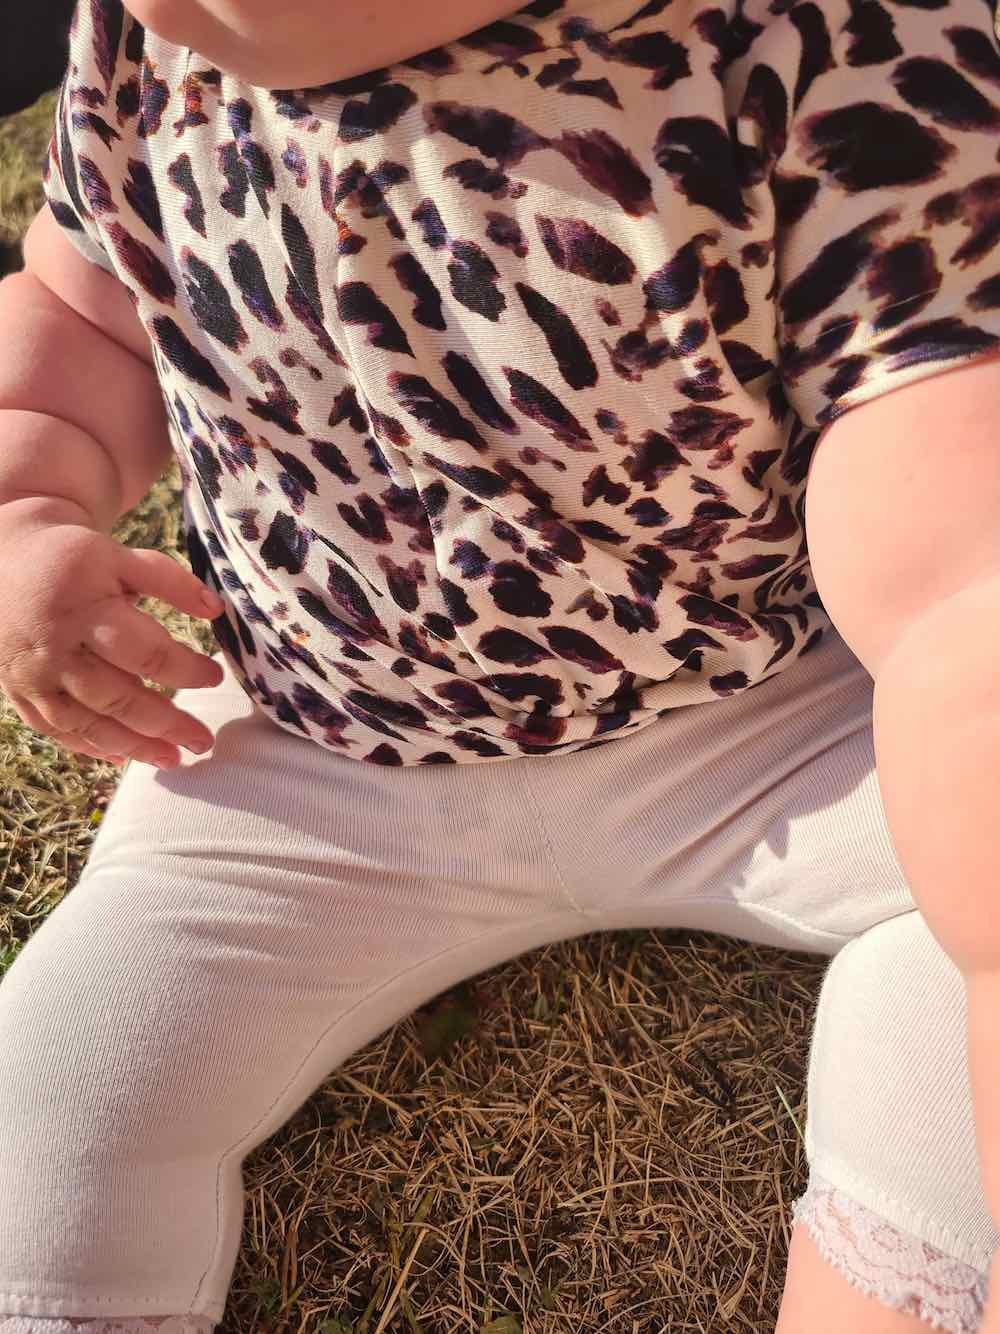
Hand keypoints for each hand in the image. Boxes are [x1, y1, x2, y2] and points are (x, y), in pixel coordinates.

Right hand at [0, 511, 226, 768]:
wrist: (0, 562)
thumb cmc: (73, 560)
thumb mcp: (120, 557)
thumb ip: (169, 580)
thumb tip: (216, 610)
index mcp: (86, 611)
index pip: (145, 653)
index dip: (185, 670)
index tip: (216, 677)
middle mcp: (56, 650)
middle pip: (117, 698)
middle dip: (165, 724)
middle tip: (203, 739)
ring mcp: (34, 677)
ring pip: (86, 724)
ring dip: (133, 746)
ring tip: (173, 758)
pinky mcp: (19, 692)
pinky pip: (56, 730)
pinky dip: (91, 747)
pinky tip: (126, 756)